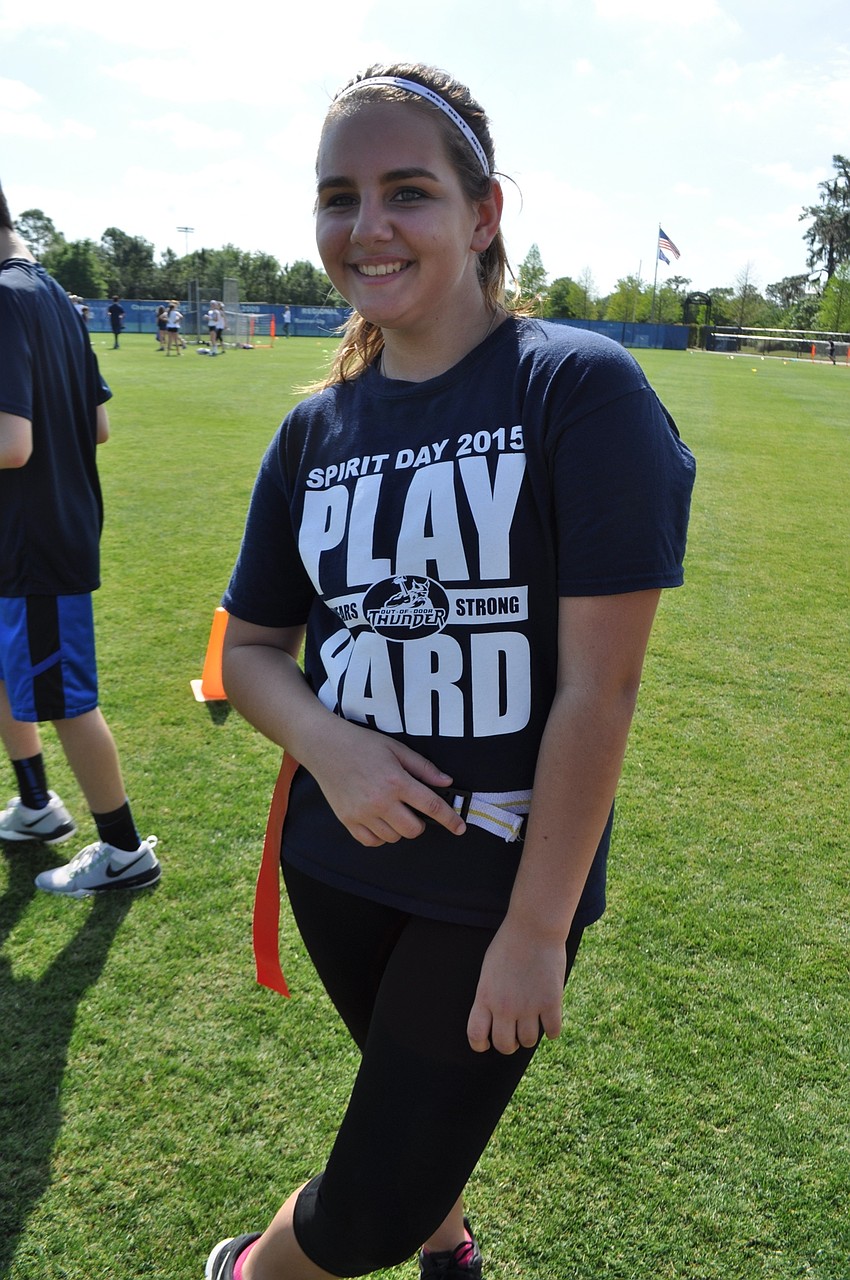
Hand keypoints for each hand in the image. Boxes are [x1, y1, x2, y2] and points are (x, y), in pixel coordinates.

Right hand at [311, 722, 466, 845]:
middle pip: (414, 829)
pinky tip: (379, 820)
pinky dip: (380, 836)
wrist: (325, 746)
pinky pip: (372, 841)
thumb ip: (423, 768)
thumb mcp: (397, 749)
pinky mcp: (348, 820)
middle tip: (413, 809)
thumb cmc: (362, 744)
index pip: (432, 806)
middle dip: (421, 822)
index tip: (460, 828)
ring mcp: (362, 814)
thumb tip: (447, 783)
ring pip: (394, 837)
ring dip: (400, 828)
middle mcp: (380, 801)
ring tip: (393, 810)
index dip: (450, 819)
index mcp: (396, 781)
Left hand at [467, 916, 566, 1054]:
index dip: (480, 1045)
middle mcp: (505, 1007)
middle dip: (509, 1045)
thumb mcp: (489, 970)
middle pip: (505, 1045)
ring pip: (529, 1042)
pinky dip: (551, 1029)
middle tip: (514, 1035)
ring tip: (532, 1023)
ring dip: (530, 1036)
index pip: (475, 1036)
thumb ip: (489, 995)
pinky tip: (549, 1018)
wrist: (534, 927)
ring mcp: (529, 1006)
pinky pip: (552, 1032)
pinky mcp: (551, 1003)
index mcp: (485, 997)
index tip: (487, 1042)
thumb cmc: (509, 943)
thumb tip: (493, 1017)